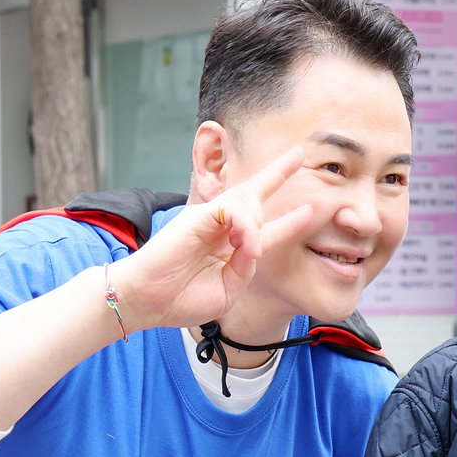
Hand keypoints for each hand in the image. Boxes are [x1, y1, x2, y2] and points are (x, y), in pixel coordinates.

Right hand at [110, 145, 316, 331]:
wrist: (147, 302)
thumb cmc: (180, 300)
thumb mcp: (227, 290)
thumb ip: (246, 266)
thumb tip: (257, 242)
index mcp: (230, 249)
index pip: (265, 228)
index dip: (289, 221)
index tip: (309, 210)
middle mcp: (222, 229)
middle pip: (255, 194)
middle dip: (278, 173)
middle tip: (299, 154)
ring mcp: (209, 220)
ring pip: (248, 200)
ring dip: (258, 221)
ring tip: (249, 249)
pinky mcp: (197, 216)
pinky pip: (233, 209)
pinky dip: (245, 225)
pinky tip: (245, 244)